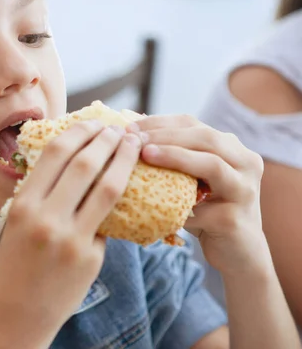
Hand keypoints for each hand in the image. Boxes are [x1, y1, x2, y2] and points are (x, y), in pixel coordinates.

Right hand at [0, 121, 141, 347]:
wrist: (12, 318)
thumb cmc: (9, 268)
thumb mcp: (15, 225)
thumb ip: (41, 198)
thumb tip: (75, 167)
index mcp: (23, 205)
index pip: (56, 154)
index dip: (79, 132)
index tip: (94, 123)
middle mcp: (46, 218)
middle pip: (86, 164)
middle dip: (107, 140)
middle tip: (120, 130)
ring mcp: (71, 240)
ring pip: (107, 188)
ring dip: (124, 161)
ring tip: (133, 146)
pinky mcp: (90, 259)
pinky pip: (108, 222)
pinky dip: (118, 202)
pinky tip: (127, 188)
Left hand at [132, 115, 266, 276]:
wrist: (238, 253)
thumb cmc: (206, 212)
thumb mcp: (191, 180)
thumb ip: (174, 158)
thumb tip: (130, 138)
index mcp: (232, 148)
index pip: (193, 124)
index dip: (160, 122)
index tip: (130, 127)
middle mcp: (246, 163)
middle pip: (205, 137)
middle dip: (165, 135)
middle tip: (134, 139)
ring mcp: (245, 190)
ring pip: (212, 164)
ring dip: (175, 156)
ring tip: (145, 154)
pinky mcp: (235, 219)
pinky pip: (200, 209)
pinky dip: (175, 205)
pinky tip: (151, 205)